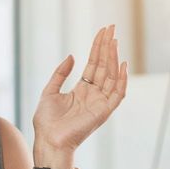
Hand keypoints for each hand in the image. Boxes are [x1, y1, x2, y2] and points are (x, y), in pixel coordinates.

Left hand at [32, 25, 127, 153]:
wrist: (48, 140)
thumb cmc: (46, 121)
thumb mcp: (50, 91)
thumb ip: (60, 73)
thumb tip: (71, 55)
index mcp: (82, 90)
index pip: (94, 65)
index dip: (98, 48)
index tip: (103, 31)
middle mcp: (93, 94)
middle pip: (104, 66)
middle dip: (108, 47)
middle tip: (111, 28)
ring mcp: (100, 103)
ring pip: (112, 76)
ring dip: (114, 58)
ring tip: (114, 40)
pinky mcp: (104, 112)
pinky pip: (117, 94)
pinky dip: (122, 80)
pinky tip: (122, 64)